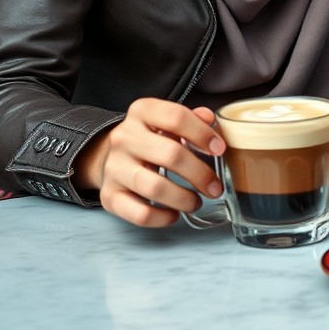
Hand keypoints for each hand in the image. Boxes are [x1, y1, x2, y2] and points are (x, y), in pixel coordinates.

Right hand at [75, 98, 225, 227]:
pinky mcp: (108, 195)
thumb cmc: (149, 137)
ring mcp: (114, 167)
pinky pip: (138, 213)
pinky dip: (161, 218)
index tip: (220, 149)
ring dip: (182, 198)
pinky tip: (173, 214)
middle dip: (200, 174)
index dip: (203, 134)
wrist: (109, 155)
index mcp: (142, 111)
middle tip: (214, 186)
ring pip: (154, 187)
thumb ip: (192, 118)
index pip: (177, 117)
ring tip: (196, 202)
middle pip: (170, 155)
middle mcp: (124, 137)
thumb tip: (210, 120)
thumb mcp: (166, 119)